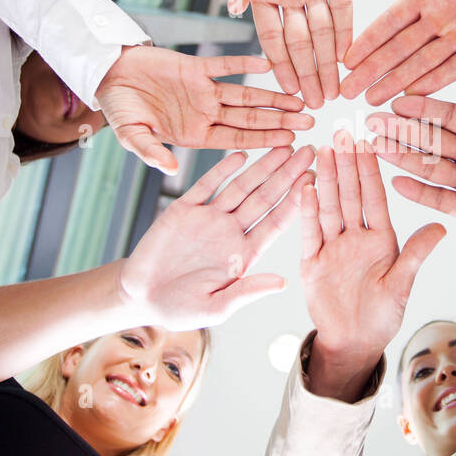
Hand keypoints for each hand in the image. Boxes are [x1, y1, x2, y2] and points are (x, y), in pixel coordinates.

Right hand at [95, 45, 312, 174]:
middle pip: (249, 120)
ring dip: (272, 97)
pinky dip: (245, 64)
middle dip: (279, 122)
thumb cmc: (119, 109)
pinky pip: (226, 65)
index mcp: (194, 135)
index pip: (236, 140)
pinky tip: (269, 65)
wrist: (108, 75)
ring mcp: (203, 91)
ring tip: (299, 100)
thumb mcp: (130, 135)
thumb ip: (150, 151)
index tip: (289, 143)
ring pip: (245, 95)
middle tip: (308, 123)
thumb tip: (168, 170)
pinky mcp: (196, 67)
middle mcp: (205, 115)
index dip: (262, 141)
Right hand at [118, 146, 314, 329]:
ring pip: (241, 186)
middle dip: (287, 175)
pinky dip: (222, 170)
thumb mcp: (216, 307)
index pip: (275, 222)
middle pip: (265, 198)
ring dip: (262, 166)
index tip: (314, 182)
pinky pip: (206, 185)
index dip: (295, 201)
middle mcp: (231, 232)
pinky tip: (240, 155)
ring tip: (283, 146)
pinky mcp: (182, 210)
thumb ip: (246, 292)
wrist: (140, 298)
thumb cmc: (179, 309)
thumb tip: (282, 283)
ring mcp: (208, 218)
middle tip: (309, 152)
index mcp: (244, 254)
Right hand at [213, 0, 350, 108]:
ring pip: (323, 31)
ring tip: (333, 90)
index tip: (286, 92)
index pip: (272, 39)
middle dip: (308, 74)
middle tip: (316, 104)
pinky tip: (349, 54)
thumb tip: (234, 10)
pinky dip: (347, 28)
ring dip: (328, 61)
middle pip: (301, 43)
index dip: (280, 66)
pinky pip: (345, 2)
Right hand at [301, 132, 444, 400]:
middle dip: (346, 164)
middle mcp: (356, 237)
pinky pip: (309, 232)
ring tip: (322, 150)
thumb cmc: (382, 316)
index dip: (371, 171)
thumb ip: (417, 254)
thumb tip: (442, 227)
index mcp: (381, 240)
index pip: (375, 198)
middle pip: (350, 195)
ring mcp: (333, 247)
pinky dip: (307, 211)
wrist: (353, 341)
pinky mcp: (313, 261)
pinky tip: (306, 187)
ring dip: (325, 179)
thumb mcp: (403, 284)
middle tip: (342, 133)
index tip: (370, 143)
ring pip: (329, 207)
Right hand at [340, 0, 455, 105]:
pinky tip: (413, 98)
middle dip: (372, 70)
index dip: (368, 40)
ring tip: (372, 100)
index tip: (345, 58)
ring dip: (397, 82)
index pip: (390, 21)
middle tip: (345, 91)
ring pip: (422, 64)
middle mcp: (441, 17)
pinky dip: (435, 84)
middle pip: (399, 49)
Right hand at [369, 63, 455, 257]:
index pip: (452, 115)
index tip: (399, 99)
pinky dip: (420, 193)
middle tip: (372, 120)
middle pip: (432, 138)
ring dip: (402, 157)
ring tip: (374, 147)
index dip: (426, 108)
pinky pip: (441, 199)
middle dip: (402, 130)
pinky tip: (396, 183)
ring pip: (429, 166)